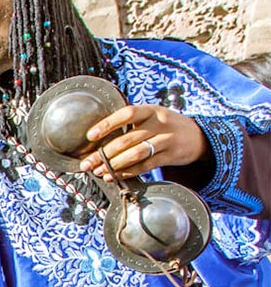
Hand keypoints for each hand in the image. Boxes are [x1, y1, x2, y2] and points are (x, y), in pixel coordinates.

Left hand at [78, 104, 206, 181]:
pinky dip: (128, 172)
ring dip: (114, 165)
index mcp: (151, 110)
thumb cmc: (166, 126)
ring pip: (136, 153)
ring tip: (98, 171)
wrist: (199, 136)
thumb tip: (99, 140)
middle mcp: (159, 123)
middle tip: (86, 164)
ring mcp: (166, 140)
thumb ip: (132, 123)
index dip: (107, 124)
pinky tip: (115, 176)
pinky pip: (146, 165)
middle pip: (126, 139)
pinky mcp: (171, 156)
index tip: (90, 136)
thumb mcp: (153, 116)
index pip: (127, 114)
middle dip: (103, 154)